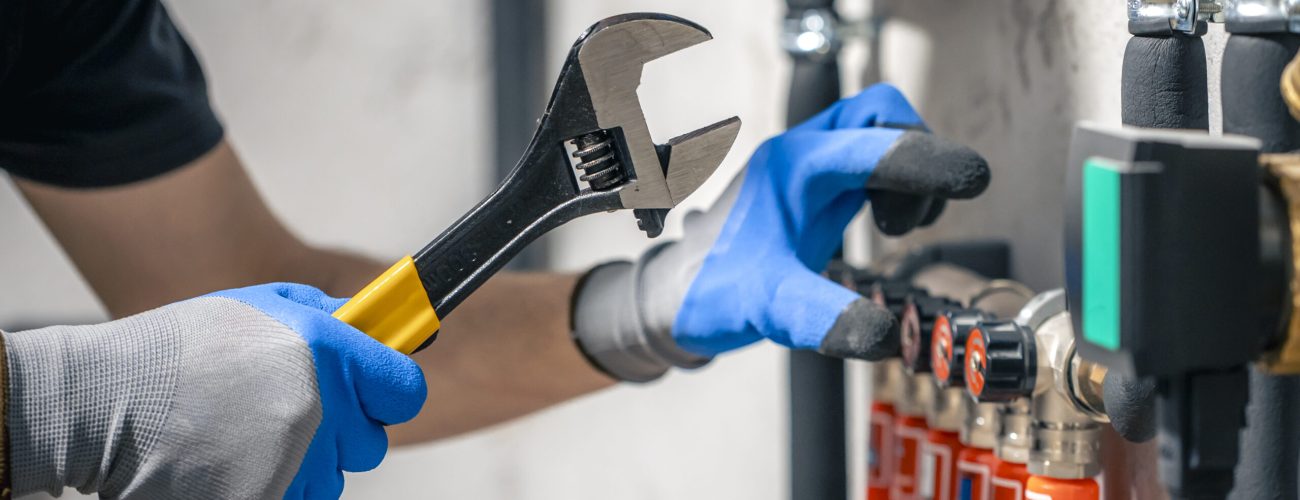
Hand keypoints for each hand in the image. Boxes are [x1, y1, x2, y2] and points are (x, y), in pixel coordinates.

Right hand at [3, 283, 425, 498]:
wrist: (102, 399)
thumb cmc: (177, 351)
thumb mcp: (261, 305)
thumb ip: (328, 316)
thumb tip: (374, 326)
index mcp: (327, 352)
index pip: (406, 391)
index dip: (388, 393)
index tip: (373, 394)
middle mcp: (320, 408)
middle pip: (372, 444)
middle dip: (341, 433)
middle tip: (290, 415)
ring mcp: (294, 461)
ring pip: (331, 479)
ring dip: (303, 464)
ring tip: (245, 436)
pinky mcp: (267, 498)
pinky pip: (297, 499)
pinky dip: (272, 488)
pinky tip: (232, 463)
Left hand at [573, 84, 989, 380]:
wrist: (676, 294)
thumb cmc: (712, 293)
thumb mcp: (768, 309)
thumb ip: (821, 317)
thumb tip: (884, 335)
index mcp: (792, 169)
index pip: (872, 143)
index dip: (928, 158)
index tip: (973, 180)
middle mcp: (801, 155)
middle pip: (881, 114)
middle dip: (919, 158)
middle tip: (909, 220)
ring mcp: (808, 164)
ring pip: (878, 130)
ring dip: (908, 169)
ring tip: (895, 225)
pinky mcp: (815, 184)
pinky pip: (869, 157)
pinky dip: (894, 181)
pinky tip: (885, 222)